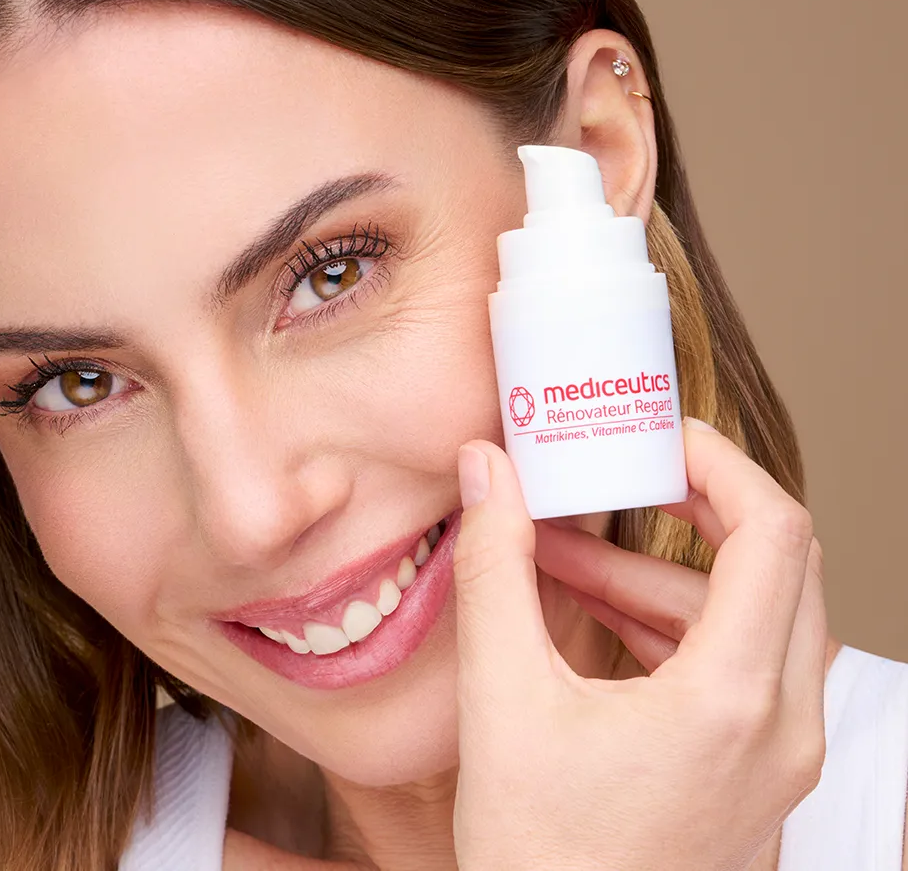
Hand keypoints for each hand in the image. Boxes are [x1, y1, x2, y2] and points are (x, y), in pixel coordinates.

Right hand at [451, 418, 827, 870]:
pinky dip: (672, 629)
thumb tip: (485, 469)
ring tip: (562, 554)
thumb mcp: (501, 700)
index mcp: (732, 700)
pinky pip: (738, 670)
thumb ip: (494, 568)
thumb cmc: (541, 856)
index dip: (720, 464)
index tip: (656, 438)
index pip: (776, 533)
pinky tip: (592, 617)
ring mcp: (777, 760)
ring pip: (751, 621)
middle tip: (621, 474)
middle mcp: (782, 727)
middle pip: (777, 567)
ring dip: (662, 574)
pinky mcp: (755, 778)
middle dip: (691, 509)